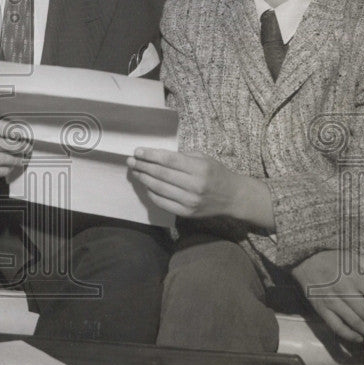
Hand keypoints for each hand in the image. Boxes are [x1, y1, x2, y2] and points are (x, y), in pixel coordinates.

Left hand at [125, 148, 273, 227]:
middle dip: (142, 166)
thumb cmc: (216, 173)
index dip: (150, 155)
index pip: (168, 160)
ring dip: (143, 179)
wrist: (233, 197)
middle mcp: (194, 185)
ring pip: (158, 188)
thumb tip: (154, 156)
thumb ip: (181, 157)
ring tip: (135, 171)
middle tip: (130, 161)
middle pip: (160, 174)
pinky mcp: (186, 212)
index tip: (137, 151)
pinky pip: (162, 202)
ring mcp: (189, 201)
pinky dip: (151, 193)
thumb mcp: (203, 158)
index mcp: (199, 168)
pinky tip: (146, 185)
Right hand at [291, 250, 363, 346]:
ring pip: (354, 322)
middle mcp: (344, 290)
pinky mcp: (320, 308)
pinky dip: (348, 334)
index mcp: (355, 277)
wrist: (304, 259)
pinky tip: (359, 339)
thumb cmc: (332, 258)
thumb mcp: (354, 257)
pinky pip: (336, 325)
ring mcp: (331, 300)